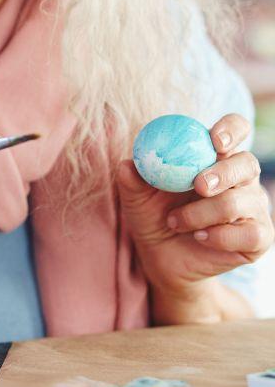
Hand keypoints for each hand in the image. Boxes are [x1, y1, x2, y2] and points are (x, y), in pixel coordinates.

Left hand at [118, 113, 272, 315]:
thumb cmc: (152, 216)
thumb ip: (132, 179)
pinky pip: (250, 233)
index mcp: (214, 157)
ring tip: (175, 222)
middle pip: (247, 163)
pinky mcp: (259, 237)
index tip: (214, 140)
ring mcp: (253, 207)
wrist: (162, 257)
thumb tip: (127, 165)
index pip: (235, 130)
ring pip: (241, 201)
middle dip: (222, 173)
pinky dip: (220, 236)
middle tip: (198, 185)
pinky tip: (199, 237)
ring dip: (203, 213)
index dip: (231, 129)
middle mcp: (240, 178)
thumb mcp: (137, 197)